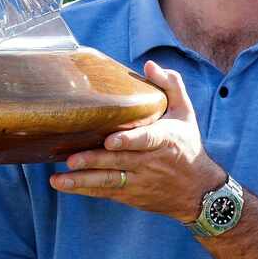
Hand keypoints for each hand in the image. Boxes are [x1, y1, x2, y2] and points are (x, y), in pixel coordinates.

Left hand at [50, 60, 225, 221]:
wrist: (198, 190)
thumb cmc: (187, 144)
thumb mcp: (186, 113)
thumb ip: (170, 85)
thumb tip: (148, 65)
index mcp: (166, 139)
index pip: (147, 139)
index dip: (129, 140)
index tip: (111, 141)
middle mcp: (151, 162)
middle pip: (120, 161)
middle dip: (95, 161)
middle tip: (72, 158)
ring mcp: (139, 180)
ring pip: (109, 181)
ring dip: (83, 180)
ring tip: (59, 178)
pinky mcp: (130, 194)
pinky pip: (105, 192)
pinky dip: (85, 189)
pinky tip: (64, 184)